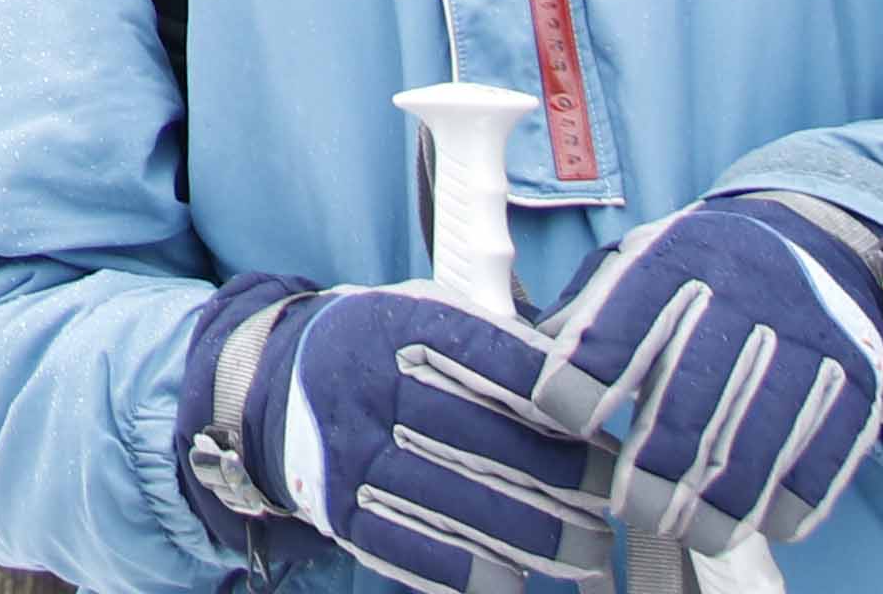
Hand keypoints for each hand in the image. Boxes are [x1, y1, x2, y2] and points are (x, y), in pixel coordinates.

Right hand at [180, 275, 609, 593]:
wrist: (271, 387)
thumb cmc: (377, 353)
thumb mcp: (420, 315)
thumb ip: (492, 340)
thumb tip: (585, 380)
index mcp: (395, 325)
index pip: (490, 359)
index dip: (556, 398)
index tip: (602, 430)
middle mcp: (365, 385)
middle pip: (481, 439)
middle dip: (561, 479)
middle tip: (610, 501)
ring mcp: (346, 451)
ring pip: (454, 502)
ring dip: (532, 537)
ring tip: (586, 552)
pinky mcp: (336, 507)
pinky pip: (409, 548)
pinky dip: (467, 570)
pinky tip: (512, 580)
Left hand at [533, 193, 882, 554]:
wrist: (814, 241)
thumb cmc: (701, 272)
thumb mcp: (638, 265)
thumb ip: (586, 312)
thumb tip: (522, 362)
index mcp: (675, 258)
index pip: (622, 322)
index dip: (588, 375)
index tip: (564, 419)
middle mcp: (744, 289)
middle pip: (694, 390)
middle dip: (660, 461)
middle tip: (635, 508)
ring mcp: (806, 331)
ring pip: (763, 428)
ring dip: (727, 495)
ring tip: (698, 533)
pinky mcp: (857, 372)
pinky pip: (829, 445)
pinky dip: (798, 495)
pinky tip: (769, 525)